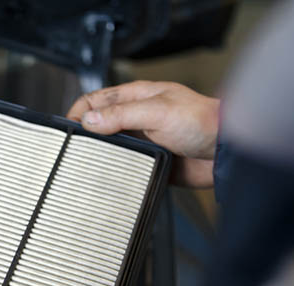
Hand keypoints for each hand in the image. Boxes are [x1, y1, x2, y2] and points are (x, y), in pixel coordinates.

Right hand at [67, 81, 219, 187]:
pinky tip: (106, 179)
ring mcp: (142, 141)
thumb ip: (122, 115)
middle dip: (83, 136)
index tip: (67, 131)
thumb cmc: (202, 122)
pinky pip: (123, 169)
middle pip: (99, 126)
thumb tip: (88, 120)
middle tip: (71, 151)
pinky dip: (112, 173)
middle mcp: (136, 118)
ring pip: (109, 149)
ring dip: (97, 156)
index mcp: (137, 97)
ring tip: (83, 166)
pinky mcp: (148, 163)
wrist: (226, 153)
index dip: (78, 113)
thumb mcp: (158, 112)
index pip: (96, 100)